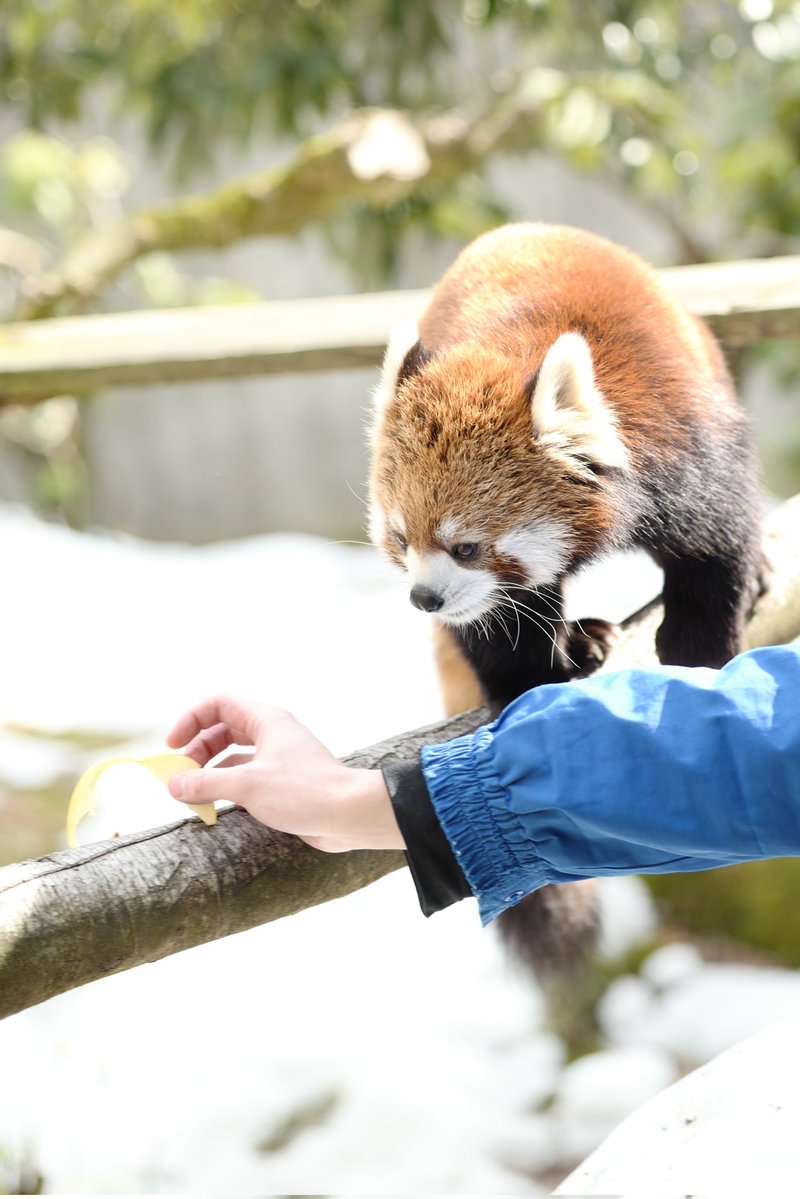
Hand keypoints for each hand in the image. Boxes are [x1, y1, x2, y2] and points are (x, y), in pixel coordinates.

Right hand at [165, 695, 404, 852]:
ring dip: (209, 771)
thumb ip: (206, 783)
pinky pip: (245, 777)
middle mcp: (271, 733)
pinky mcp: (282, 782)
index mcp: (265, 720)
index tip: (172, 746)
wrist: (349, 815)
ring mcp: (277, 757)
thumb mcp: (247, 786)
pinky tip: (214, 806)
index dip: (191, 719)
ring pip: (232, 756)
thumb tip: (173, 784)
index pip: (219, 704)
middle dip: (197, 750)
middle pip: (222, 730)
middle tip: (180, 777)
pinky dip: (226, 787)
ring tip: (191, 795)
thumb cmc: (304, 792)